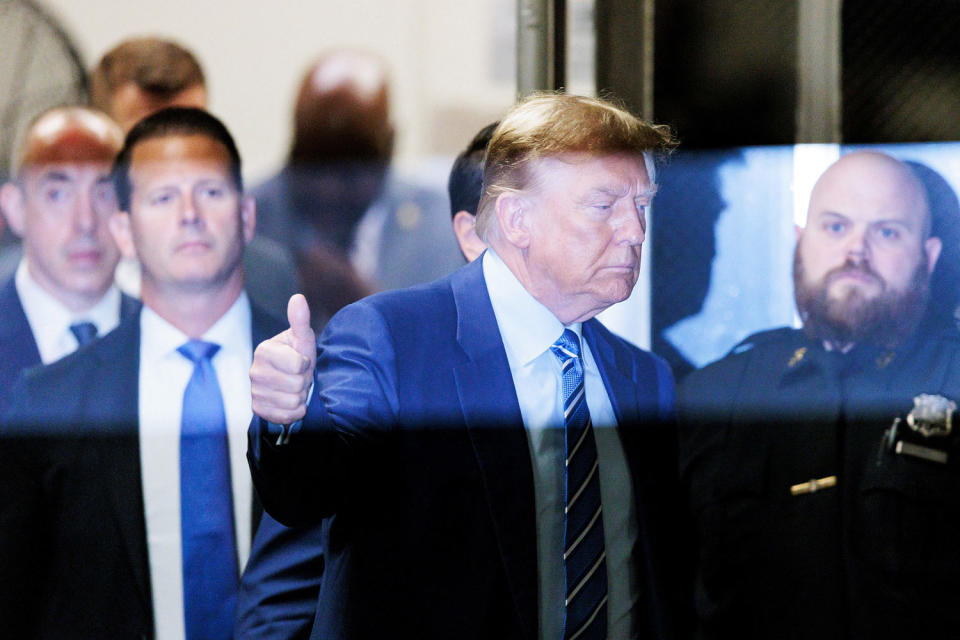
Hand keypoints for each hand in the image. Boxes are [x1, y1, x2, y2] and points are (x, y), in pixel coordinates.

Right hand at [250, 294, 316, 423]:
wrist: (292, 379)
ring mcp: (255, 391)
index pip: (298, 365)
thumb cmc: (298, 355)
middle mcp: (254, 371)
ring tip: (295, 387)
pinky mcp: (258, 409)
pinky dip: (295, 411)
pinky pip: (286, 416)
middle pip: (296, 385)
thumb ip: (300, 320)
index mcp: (264, 350)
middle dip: (304, 381)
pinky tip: (291, 402)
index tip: (301, 361)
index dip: (305, 364)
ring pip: (293, 402)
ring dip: (301, 396)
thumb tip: (298, 298)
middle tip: (299, 376)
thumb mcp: (303, 339)